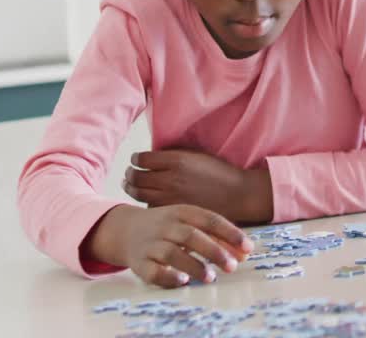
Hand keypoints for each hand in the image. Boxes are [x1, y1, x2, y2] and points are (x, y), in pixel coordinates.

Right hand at [85, 204, 252, 287]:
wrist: (125, 229)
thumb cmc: (168, 227)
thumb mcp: (190, 224)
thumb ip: (217, 237)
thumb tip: (244, 254)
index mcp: (182, 212)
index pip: (209, 219)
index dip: (230, 233)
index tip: (248, 247)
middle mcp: (166, 226)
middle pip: (191, 236)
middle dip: (213, 251)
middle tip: (232, 266)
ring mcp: (150, 244)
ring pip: (171, 253)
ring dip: (193, 265)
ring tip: (211, 277)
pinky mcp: (138, 262)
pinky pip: (152, 271)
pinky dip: (168, 277)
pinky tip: (183, 281)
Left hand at [125, 149, 274, 224]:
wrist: (236, 194)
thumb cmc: (218, 171)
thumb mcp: (196, 154)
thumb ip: (173, 154)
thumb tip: (152, 154)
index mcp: (176, 160)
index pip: (141, 159)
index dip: (135, 159)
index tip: (135, 160)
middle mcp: (170, 178)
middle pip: (136, 177)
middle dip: (129, 175)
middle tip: (129, 174)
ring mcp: (171, 197)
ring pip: (139, 194)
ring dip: (131, 189)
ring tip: (131, 186)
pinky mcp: (174, 211)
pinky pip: (150, 208)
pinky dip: (145, 203)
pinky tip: (147, 200)